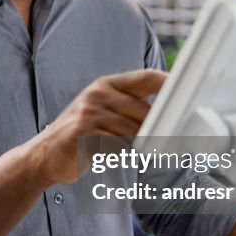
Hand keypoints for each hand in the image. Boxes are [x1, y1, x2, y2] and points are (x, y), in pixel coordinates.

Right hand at [28, 69, 166, 185]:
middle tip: (166, 142)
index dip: (170, 83)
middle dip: (157, 130)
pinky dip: (123, 155)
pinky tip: (116, 157)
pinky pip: (116, 145)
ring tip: (134, 153)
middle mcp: (98, 94)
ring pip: (133, 132)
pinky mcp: (82, 133)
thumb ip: (131, 109)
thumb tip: (168, 117)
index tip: (190, 91)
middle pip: (145, 111)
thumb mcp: (103, 112)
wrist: (44, 154)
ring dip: (139, 147)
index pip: (147, 77)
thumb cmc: (81, 135)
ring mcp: (88, 112)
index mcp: (106, 84)